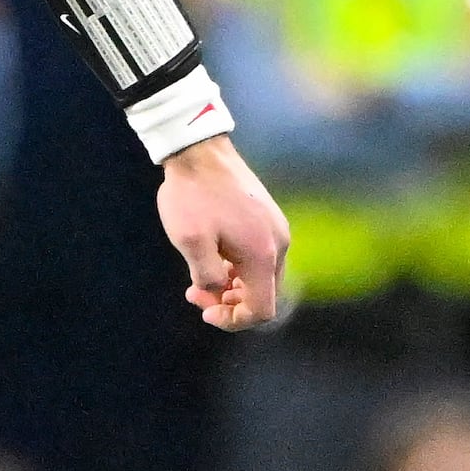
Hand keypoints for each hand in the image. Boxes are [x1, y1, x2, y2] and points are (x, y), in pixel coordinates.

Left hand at [155, 134, 288, 330]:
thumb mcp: (191, 242)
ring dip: (232, 286)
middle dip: (230, 303)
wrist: (200, 150)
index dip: (234, 320)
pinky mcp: (267, 218)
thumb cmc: (192, 195)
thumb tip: (217, 291)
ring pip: (261, 276)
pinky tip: (212, 258)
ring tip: (198, 279)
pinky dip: (237, 268)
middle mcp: (279, 243)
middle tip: (194, 293)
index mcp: (263, 254)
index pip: (263, 310)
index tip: (205, 312)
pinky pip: (259, 257)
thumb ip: (207, 277)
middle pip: (265, 295)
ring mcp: (275, 229)